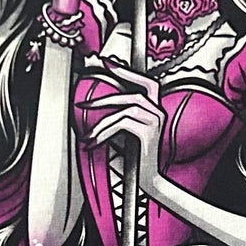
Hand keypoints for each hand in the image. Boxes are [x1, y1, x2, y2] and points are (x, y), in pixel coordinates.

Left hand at [87, 64, 163, 185]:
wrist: (150, 182)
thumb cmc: (139, 159)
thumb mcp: (131, 133)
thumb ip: (124, 116)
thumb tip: (104, 102)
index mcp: (157, 110)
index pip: (147, 83)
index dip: (127, 72)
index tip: (108, 63)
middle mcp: (160, 113)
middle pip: (135, 93)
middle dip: (110, 93)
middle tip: (86, 99)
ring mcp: (156, 122)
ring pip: (125, 110)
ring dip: (102, 123)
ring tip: (88, 136)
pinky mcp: (149, 133)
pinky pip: (122, 123)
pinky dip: (105, 133)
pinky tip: (95, 143)